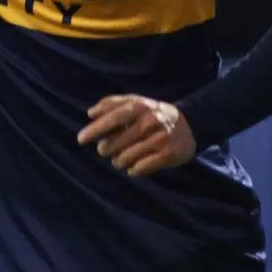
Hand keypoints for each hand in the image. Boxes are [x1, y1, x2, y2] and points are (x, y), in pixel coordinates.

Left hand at [77, 95, 196, 176]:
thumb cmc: (154, 114)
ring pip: (125, 159)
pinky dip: (133, 170)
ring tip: (122, 158)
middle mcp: (150, 122)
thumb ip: (112, 103)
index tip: (80, 139)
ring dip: (119, 161)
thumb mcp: (136, 101)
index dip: (95, 129)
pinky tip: (134, 166)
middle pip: (115, 144)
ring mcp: (160, 139)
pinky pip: (139, 169)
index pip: (113, 118)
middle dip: (106, 150)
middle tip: (106, 150)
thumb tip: (90, 113)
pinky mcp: (167, 155)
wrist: (191, 125)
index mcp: (140, 107)